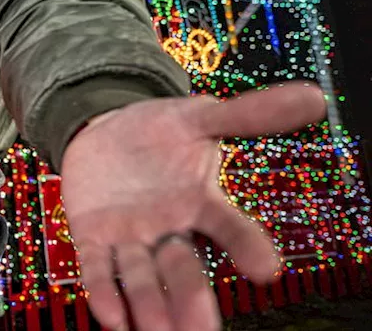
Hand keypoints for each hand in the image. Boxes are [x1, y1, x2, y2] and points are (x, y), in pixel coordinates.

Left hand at [60, 81, 325, 330]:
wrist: (104, 129)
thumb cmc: (159, 132)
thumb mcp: (201, 116)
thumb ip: (250, 114)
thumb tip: (313, 97)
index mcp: (199, 203)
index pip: (229, 227)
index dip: (247, 246)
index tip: (267, 269)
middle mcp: (168, 228)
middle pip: (183, 271)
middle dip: (192, 301)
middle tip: (203, 330)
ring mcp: (129, 236)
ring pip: (141, 278)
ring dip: (148, 306)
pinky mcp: (92, 235)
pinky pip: (98, 268)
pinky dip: (104, 292)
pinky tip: (112, 319)